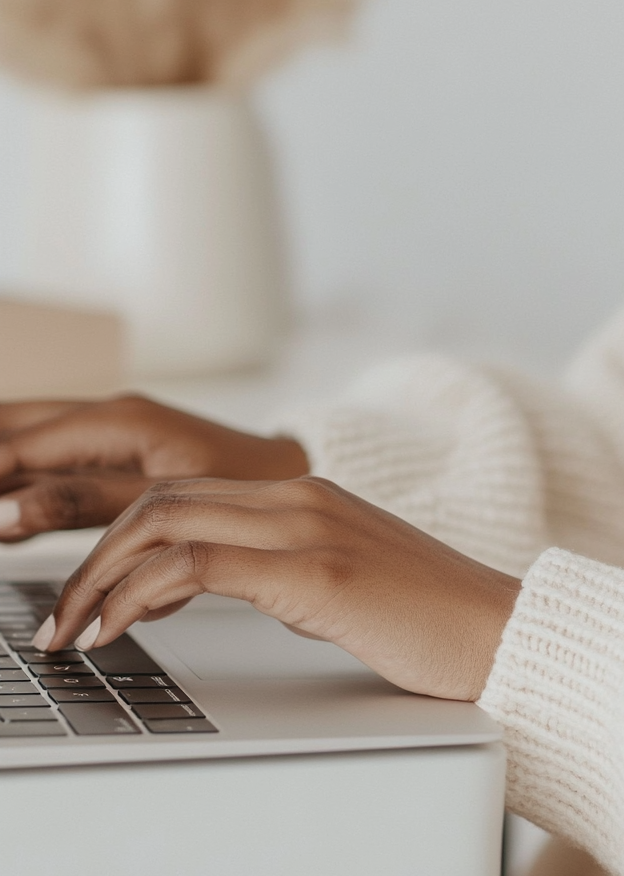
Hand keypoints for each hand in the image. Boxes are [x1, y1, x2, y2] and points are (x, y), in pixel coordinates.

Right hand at [0, 396, 308, 539]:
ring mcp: (109, 429)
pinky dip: (16, 468)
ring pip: (25, 437)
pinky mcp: (115, 449)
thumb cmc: (243, 479)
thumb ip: (82, 502)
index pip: (13, 445)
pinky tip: (7, 495)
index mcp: (114, 421)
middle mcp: (106, 415)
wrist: (291, 471)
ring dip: (0, 461)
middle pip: (11, 428)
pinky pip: (48, 452)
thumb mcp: (159, 497)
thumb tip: (7, 511)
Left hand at [40, 477, 521, 700]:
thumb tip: (209, 581)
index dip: (123, 539)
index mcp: (307, 496)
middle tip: (61, 612)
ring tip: (75, 627)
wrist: (503, 632)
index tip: (92, 592)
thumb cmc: (431, 620)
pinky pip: (198, 561)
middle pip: (162, 498)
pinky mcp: (315, 568)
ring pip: (167, 519)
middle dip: (94, 554)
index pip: (187, 492)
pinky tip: (122, 625)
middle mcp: (301, 496)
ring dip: (101, 574)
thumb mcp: (339, 583)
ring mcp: (309, 525)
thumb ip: (278, 567)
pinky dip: (140, 593)